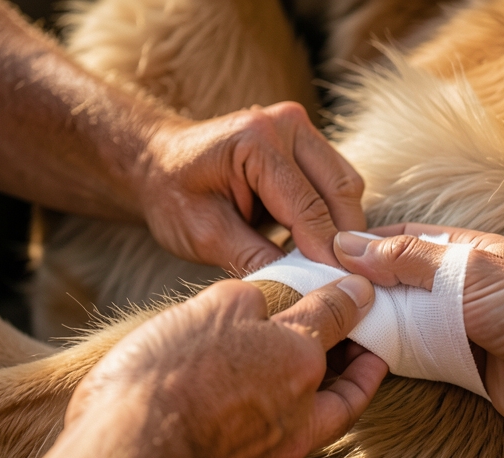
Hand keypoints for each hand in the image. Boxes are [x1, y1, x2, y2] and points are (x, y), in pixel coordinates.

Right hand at [66, 276, 387, 457]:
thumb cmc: (172, 375)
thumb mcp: (214, 309)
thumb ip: (250, 301)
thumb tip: (265, 305)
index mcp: (299, 363)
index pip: (334, 320)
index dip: (349, 299)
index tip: (359, 292)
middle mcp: (297, 417)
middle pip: (344, 397)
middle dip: (360, 375)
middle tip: (367, 359)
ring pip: (307, 432)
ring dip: (312, 408)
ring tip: (306, 389)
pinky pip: (264, 457)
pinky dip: (265, 436)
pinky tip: (243, 424)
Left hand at [137, 102, 365, 271]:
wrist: (156, 164)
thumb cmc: (173, 196)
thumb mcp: (206, 236)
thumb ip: (256, 259)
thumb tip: (303, 288)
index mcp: (257, 140)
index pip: (309, 206)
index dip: (326, 251)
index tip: (338, 287)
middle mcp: (286, 123)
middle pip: (341, 190)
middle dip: (344, 239)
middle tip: (339, 281)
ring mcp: (299, 127)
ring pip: (346, 186)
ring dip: (342, 226)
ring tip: (322, 263)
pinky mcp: (306, 141)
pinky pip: (336, 182)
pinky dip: (333, 215)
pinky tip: (314, 242)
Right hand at [334, 224, 503, 436]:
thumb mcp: (463, 270)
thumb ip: (407, 258)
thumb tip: (350, 246)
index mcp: (461, 252)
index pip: (400, 240)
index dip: (362, 246)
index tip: (321, 255)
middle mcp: (454, 287)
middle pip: (395, 282)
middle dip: (360, 286)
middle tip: (315, 293)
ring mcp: (454, 327)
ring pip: (400, 320)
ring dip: (371, 322)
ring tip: (328, 323)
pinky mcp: (454, 364)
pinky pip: (413, 355)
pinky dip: (389, 354)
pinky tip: (360, 354)